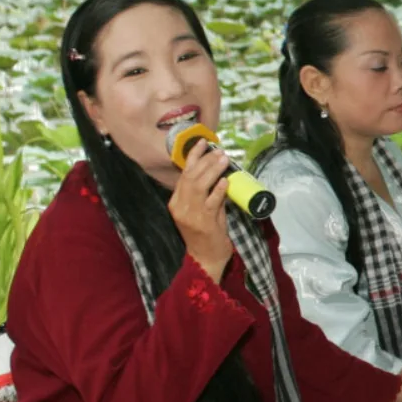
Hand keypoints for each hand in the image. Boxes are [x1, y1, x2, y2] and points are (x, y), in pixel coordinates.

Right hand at [166, 139, 234, 280]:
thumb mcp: (202, 210)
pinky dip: (218, 190)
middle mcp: (180, 207)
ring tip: (223, 159)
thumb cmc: (206, 233)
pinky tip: (225, 181)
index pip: (183, 174)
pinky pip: (210, 202)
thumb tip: (218, 173)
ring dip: (212, 170)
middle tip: (219, 150)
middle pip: (190, 177)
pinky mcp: (203, 222)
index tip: (202, 142)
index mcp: (176, 202)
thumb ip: (206, 194)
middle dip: (205, 161)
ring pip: (198, 186)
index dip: (193, 157)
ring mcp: (190, 215)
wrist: (205, 259)